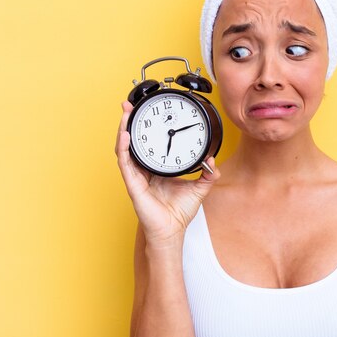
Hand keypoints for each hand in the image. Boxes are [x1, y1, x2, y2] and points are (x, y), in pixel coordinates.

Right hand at [115, 101, 219, 247]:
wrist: (172, 231)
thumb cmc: (178, 213)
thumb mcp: (199, 188)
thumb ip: (208, 173)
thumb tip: (213, 160)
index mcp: (156, 168)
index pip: (148, 143)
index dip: (146, 128)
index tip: (148, 111)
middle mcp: (143, 170)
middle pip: (133, 141)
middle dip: (129, 122)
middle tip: (129, 104)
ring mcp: (136, 176)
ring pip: (125, 148)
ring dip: (123, 129)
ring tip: (125, 113)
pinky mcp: (133, 184)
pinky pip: (125, 163)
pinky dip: (124, 147)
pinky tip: (125, 135)